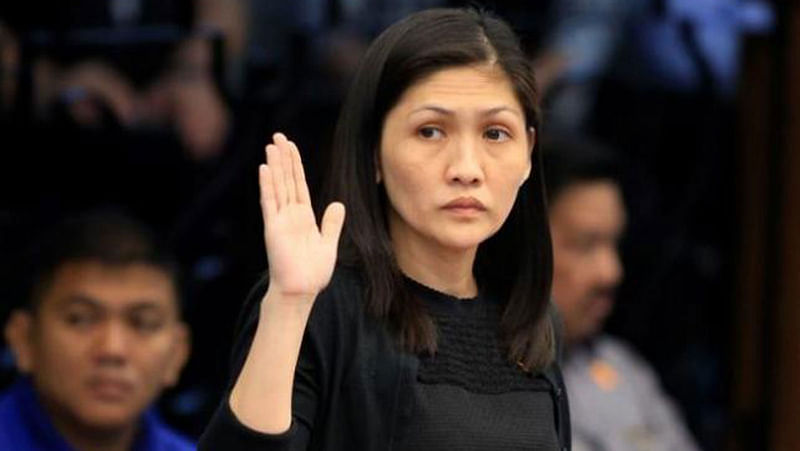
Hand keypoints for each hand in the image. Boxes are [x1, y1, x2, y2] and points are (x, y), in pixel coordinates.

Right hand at [259, 133, 344, 299]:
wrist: (302, 290)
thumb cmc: (313, 272)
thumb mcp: (328, 243)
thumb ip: (331, 224)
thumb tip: (338, 203)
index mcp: (304, 216)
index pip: (299, 184)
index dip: (295, 165)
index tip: (290, 147)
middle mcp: (290, 214)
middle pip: (287, 179)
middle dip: (284, 157)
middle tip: (278, 136)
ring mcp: (280, 219)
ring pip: (278, 186)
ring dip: (275, 165)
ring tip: (271, 145)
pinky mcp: (273, 228)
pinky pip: (269, 203)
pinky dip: (267, 186)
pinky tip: (265, 169)